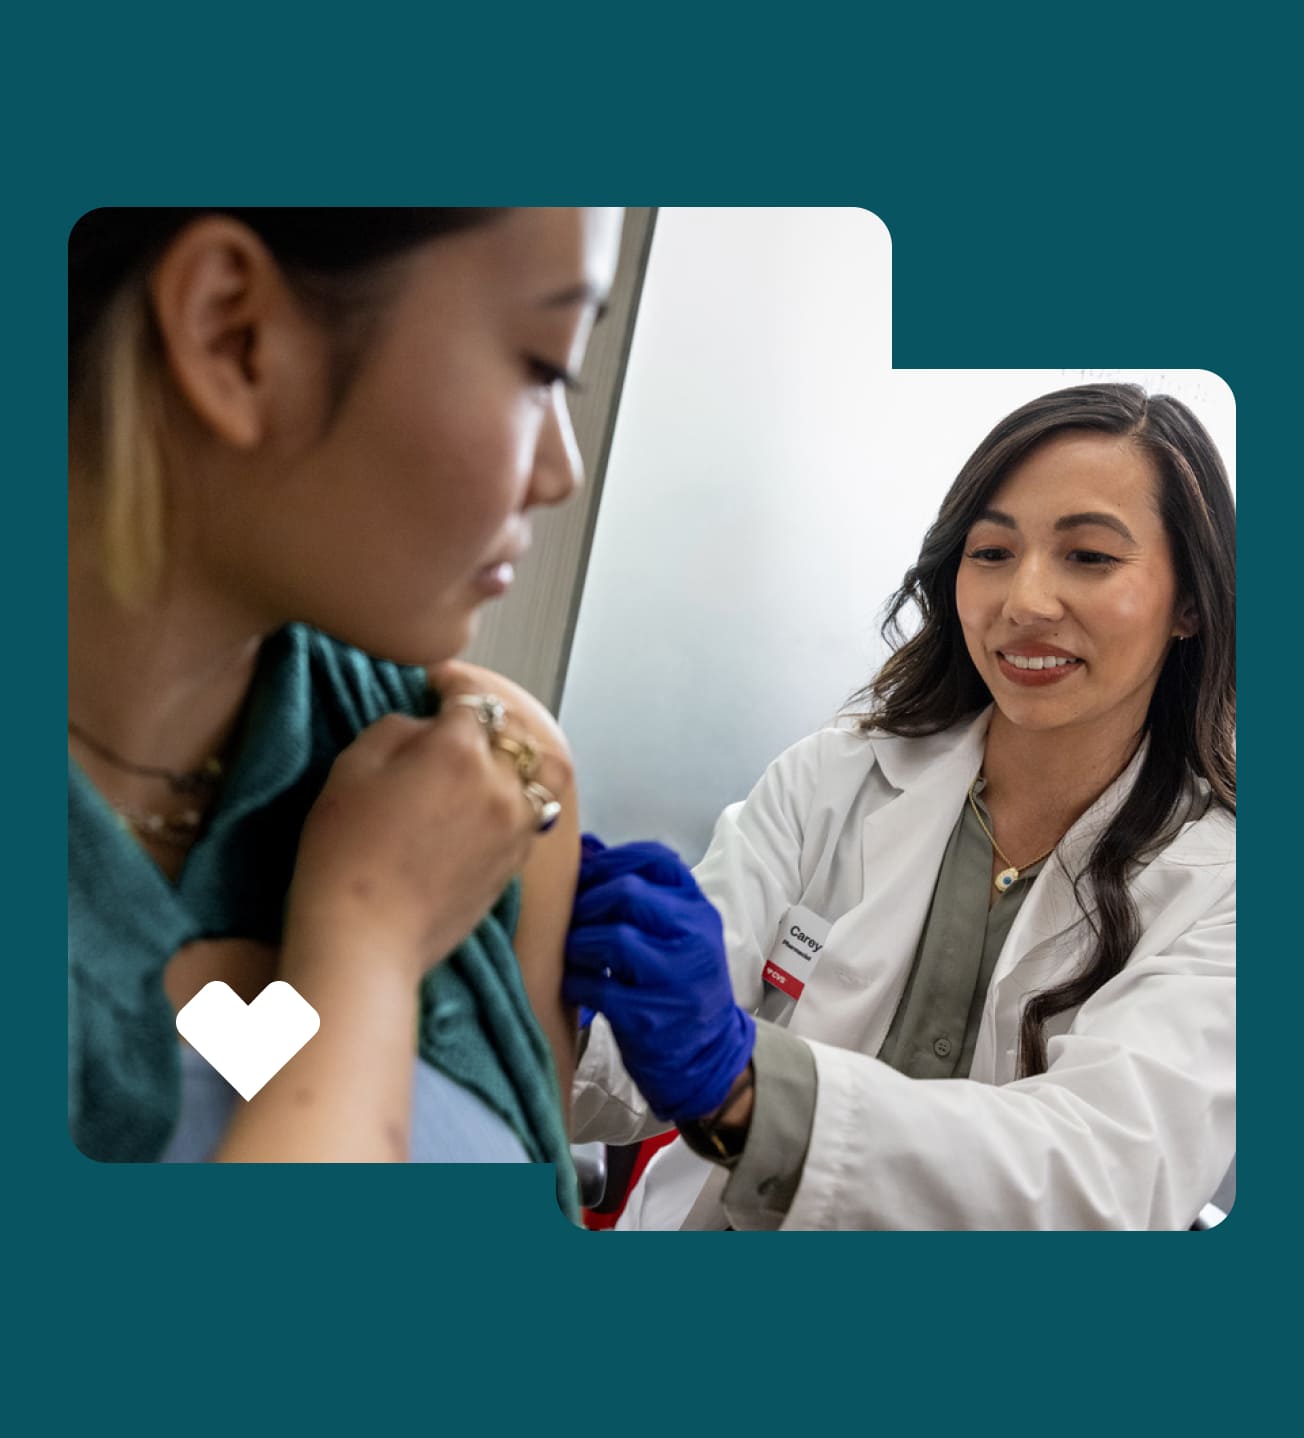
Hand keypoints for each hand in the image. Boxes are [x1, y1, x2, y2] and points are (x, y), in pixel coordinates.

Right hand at [285, 689, 571, 987]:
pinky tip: (486, 808)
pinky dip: (517, 800)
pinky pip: (533, 815)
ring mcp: (515, 826)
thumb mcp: (352, 767)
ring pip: (538, 773)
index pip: (471, 696)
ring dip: (516, 760)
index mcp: (459, 749)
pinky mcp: (516, 862)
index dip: (453, 683)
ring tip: (485, 764)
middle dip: (485, 720)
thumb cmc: (345, 853)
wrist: (366, 938)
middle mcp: (500, 782)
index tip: (437, 684)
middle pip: (511, 731)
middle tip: (454, 724)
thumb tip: (425, 725)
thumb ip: (396, 728)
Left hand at [563, 836, 754, 1121]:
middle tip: (569, 917)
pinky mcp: (652, 1016)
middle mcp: (694, 937)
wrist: (706, 1056)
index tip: (584, 872)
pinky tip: (575, 983)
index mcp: (698, 909)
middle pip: (629, 892)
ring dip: (579, 941)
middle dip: (588, 900)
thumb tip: (584, 846)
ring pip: (614, 937)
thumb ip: (635, 890)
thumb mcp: (671, 932)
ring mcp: (675, 978)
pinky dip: (577, 981)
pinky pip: (600, 986)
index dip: (611, 859)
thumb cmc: (677, 983)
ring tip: (571, 951)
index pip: (657, 858)